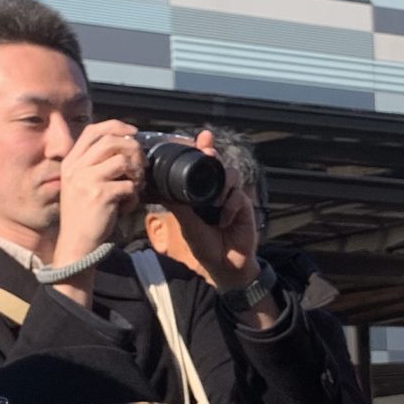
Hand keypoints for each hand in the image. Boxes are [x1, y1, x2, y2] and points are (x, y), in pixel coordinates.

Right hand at [51, 119, 143, 280]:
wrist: (76, 243)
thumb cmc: (83, 214)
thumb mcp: (79, 184)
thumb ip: (94, 164)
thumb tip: (126, 145)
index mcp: (71, 162)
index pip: (93, 131)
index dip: (116, 126)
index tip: (133, 133)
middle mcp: (76, 168)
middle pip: (111, 141)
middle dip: (133, 150)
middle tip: (141, 164)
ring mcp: (87, 180)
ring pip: (123, 161)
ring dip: (135, 174)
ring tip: (134, 187)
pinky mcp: (100, 195)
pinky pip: (128, 186)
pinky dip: (133, 197)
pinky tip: (126, 206)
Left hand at [164, 131, 260, 287]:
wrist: (224, 264)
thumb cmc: (205, 245)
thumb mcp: (186, 224)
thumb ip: (178, 205)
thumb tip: (159, 189)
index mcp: (201, 193)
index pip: (201, 167)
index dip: (202, 150)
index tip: (200, 139)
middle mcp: (217, 191)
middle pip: (218, 164)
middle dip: (212, 153)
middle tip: (207, 148)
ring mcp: (232, 197)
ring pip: (231, 175)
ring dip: (221, 185)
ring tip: (214, 202)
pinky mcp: (244, 206)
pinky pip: (238, 196)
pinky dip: (230, 207)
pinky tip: (223, 221)